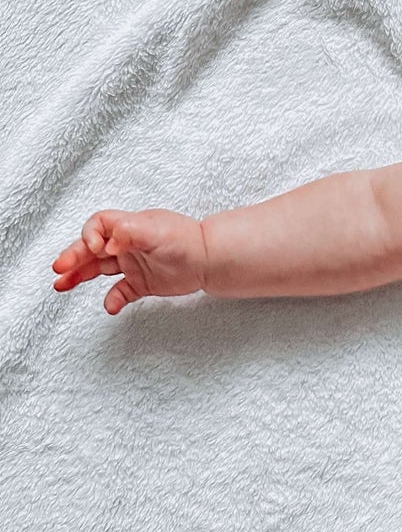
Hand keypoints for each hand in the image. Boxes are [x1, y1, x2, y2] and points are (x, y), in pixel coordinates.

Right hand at [51, 209, 207, 314]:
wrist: (211, 260)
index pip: (98, 226)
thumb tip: (107, 242)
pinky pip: (120, 292)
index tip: (95, 248)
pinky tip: (110, 306)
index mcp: (128, 228)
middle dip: (73, 257)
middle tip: (59, 268)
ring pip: (98, 269)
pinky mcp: (142, 283)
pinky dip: (113, 299)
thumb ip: (129, 234)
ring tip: (61, 286)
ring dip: (79, 277)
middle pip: (91, 249)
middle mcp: (126, 244)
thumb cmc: (187, 240)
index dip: (89, 235)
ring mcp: (133, 264)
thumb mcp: (157, 231)